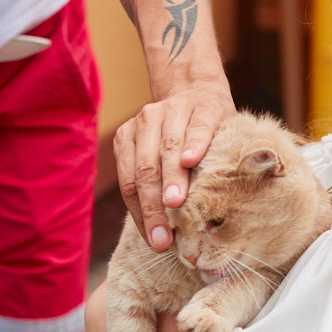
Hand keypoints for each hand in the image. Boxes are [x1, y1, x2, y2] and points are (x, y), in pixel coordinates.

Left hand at [114, 86, 232, 250]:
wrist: (199, 90)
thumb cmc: (181, 139)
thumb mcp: (162, 159)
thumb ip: (156, 188)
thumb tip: (161, 238)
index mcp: (129, 138)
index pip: (130, 183)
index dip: (141, 214)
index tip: (155, 241)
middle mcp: (146, 121)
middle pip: (145, 169)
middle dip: (153, 206)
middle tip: (164, 236)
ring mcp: (173, 110)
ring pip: (167, 149)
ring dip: (171, 179)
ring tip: (175, 206)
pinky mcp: (203, 106)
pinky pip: (196, 128)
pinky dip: (192, 145)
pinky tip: (190, 161)